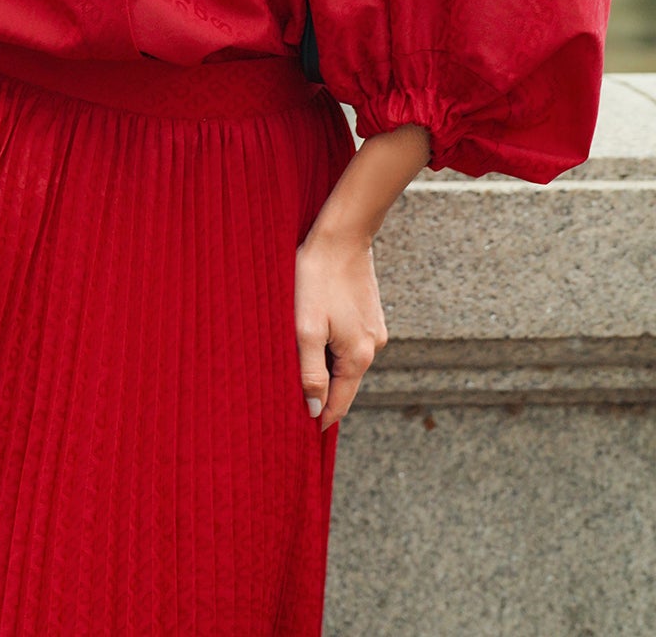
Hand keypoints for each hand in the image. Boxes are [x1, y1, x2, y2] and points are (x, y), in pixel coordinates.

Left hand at [294, 226, 389, 434]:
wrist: (341, 234)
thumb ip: (310, 373)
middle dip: (322, 392)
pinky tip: (314, 334)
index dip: (320, 418)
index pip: (340, 404)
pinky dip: (333, 345)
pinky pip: (350, 341)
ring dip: (326, 366)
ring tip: (298, 365)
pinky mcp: (369, 313)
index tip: (299, 431)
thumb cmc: (317, 278)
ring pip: (346, 361)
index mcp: (358, 357)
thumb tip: (315, 411)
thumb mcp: (306, 328)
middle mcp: (372, 347)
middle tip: (291, 400)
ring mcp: (374, 329)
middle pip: (345, 383)